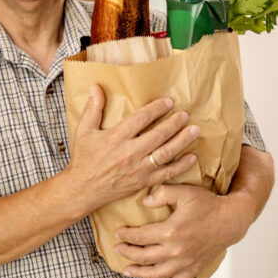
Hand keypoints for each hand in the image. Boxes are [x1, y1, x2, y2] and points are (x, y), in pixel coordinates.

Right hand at [65, 84, 198, 210]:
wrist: (82, 190)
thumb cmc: (84, 159)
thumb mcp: (84, 131)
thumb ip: (93, 108)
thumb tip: (95, 87)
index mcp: (116, 137)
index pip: (141, 119)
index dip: (157, 109)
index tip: (168, 101)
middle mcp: (129, 153)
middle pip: (158, 135)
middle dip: (174, 123)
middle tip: (185, 114)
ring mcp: (138, 169)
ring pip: (165, 153)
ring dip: (182, 141)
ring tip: (194, 130)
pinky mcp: (142, 182)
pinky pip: (166, 174)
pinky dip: (180, 166)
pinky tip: (192, 158)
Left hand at [113, 184, 249, 277]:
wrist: (230, 220)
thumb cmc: (208, 204)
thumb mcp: (184, 192)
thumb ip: (162, 194)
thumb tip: (144, 201)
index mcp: (171, 230)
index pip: (140, 236)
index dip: (126, 235)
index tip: (117, 232)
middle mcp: (176, 250)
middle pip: (143, 256)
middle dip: (126, 253)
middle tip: (117, 248)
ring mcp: (184, 262)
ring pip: (155, 274)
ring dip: (139, 273)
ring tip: (127, 270)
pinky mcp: (193, 269)